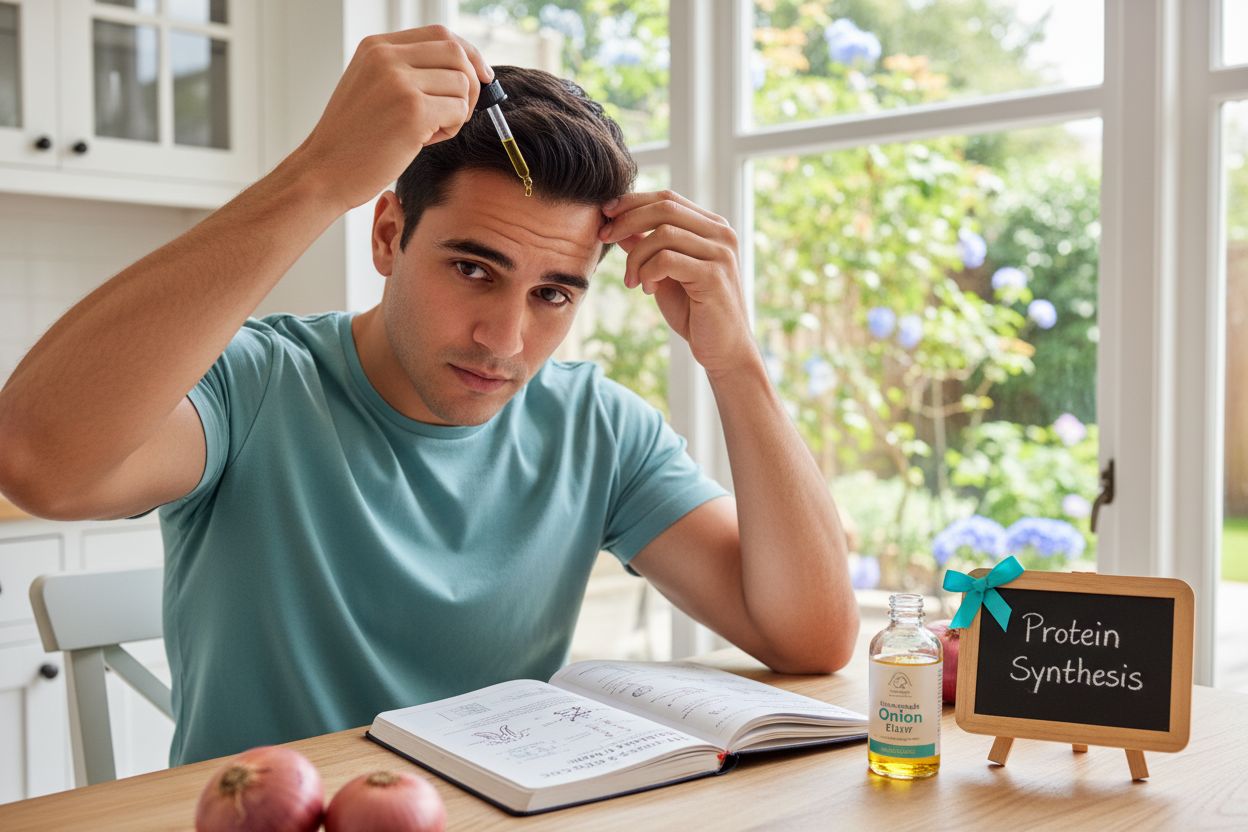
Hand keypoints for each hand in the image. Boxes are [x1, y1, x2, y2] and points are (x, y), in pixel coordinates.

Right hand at [294, 26, 492, 211]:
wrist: (324, 172)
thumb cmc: (353, 139)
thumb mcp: (371, 87)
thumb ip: (406, 71)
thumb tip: (464, 70)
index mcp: (376, 46)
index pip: (440, 34)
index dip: (468, 54)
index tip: (481, 76)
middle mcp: (386, 57)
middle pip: (457, 53)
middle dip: (471, 83)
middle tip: (458, 112)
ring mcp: (399, 82)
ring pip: (462, 85)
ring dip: (457, 112)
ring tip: (429, 131)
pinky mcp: (413, 111)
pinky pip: (458, 111)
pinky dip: (451, 129)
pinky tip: (425, 141)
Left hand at [600, 191, 758, 377]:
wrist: (722, 350)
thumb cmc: (695, 312)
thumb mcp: (664, 274)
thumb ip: (647, 246)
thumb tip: (617, 224)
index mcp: (712, 227)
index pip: (668, 199)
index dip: (632, 202)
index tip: (605, 215)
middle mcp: (721, 234)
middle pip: (664, 208)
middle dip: (626, 220)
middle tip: (604, 237)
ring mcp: (720, 253)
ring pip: (662, 234)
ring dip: (636, 257)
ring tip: (632, 281)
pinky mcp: (714, 276)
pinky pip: (667, 260)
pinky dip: (648, 272)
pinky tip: (648, 290)